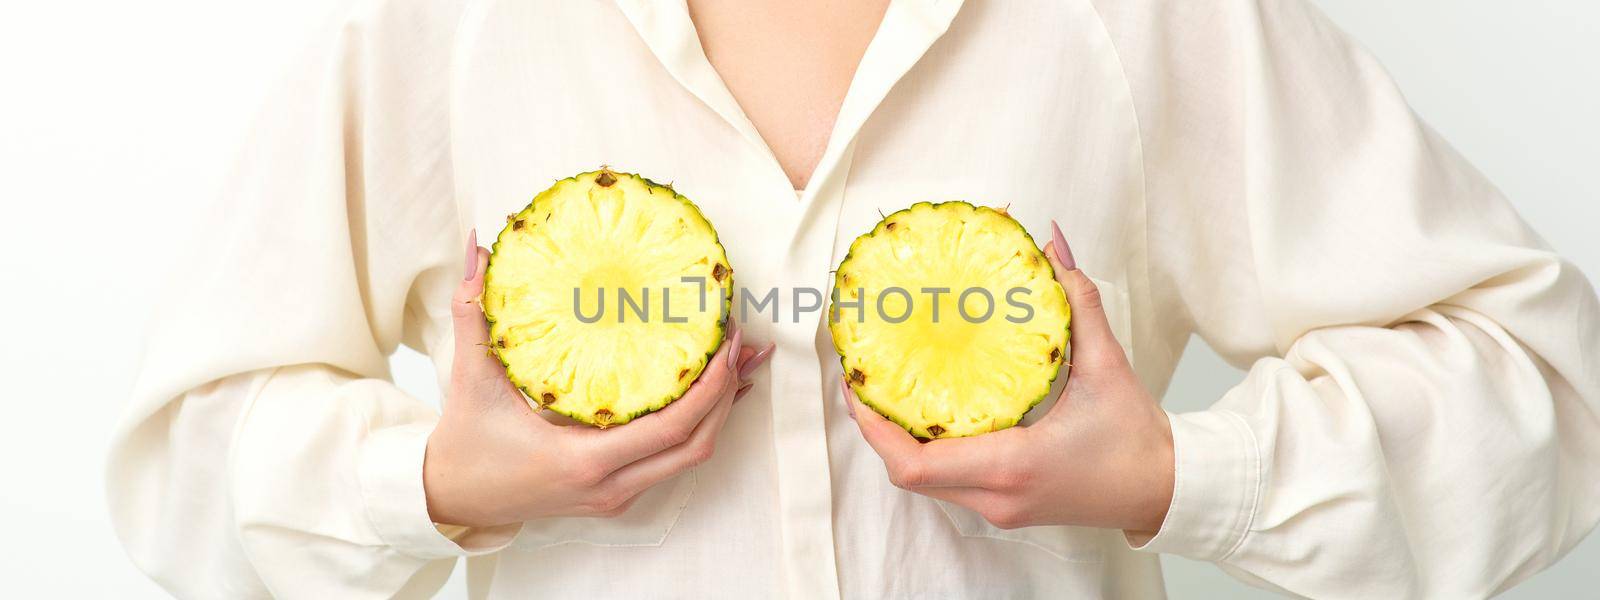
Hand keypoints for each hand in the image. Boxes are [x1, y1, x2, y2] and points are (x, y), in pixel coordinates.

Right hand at [424, 230, 772, 527]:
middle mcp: (611, 484)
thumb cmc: (464, 444)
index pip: (673, 427)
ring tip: (743, 360)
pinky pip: (673, 460)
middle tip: (743, 340)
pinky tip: (715, 391)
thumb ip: (473, 312)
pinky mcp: (617, 493)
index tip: (726, 338)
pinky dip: (699, 424)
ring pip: (692, 456)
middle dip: (729, 392)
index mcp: (584, 459)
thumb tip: (478, 248)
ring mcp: (617, 494)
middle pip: (699, 444)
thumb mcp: (469, 378)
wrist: (451, 499)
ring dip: (722, 409)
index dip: (712, 385)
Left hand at [847, 221, 1173, 537]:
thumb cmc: (1138, 439)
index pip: (915, 463)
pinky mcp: (1002, 506)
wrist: (1165, 491)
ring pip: (922, 481)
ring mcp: (996, 507)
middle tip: (861, 374)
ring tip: (883, 386)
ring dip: (896, 438)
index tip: (857, 381)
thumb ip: (1078, 301)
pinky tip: (923, 408)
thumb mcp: (1108, 364)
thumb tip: (1053, 243)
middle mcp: (995, 496)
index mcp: (1013, 465)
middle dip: (874, 426)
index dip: (873, 425)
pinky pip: (945, 482)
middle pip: (905, 473)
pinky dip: (924, 448)